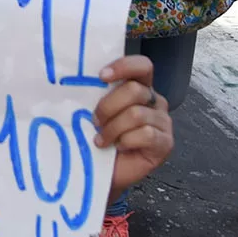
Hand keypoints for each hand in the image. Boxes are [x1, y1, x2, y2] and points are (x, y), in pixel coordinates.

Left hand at [94, 55, 172, 196]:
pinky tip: (118, 147)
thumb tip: (71, 77)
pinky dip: (126, 141)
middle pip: (134, 90)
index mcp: (138, 86)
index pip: (142, 66)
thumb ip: (92, 92)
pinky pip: (146, 134)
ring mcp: (163, 122)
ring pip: (137, 114)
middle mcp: (154, 101)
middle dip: (108, 106)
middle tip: (94, 121)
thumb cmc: (94, 136)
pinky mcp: (166, 143)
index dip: (124, 66)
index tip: (101, 76)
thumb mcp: (90, 109)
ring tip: (102, 139)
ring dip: (113, 128)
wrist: (100, 170)